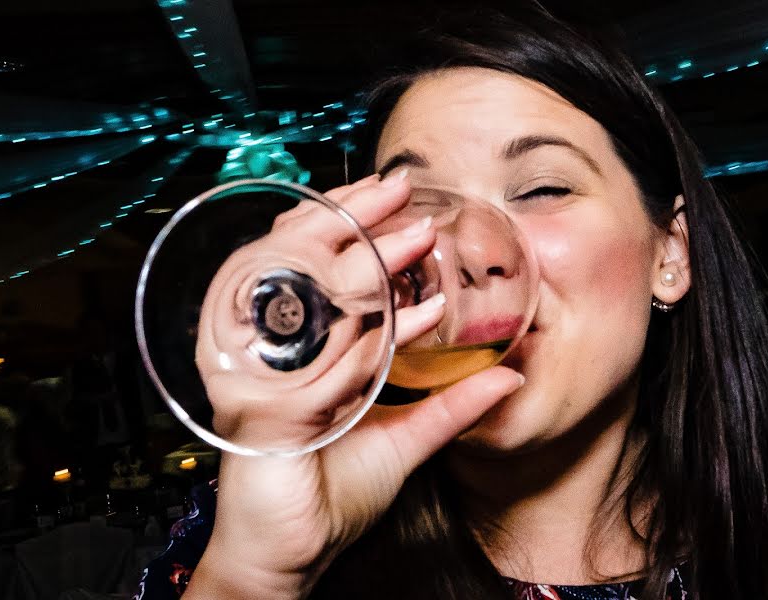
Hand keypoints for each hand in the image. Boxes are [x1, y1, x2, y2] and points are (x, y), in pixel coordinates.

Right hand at [185, 173, 524, 597]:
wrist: (289, 555)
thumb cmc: (331, 493)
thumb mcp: (404, 439)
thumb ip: (450, 406)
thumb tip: (508, 376)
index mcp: (295, 347)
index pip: (311, 263)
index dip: (349, 224)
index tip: (399, 197)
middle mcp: (268, 351)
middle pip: (296, 260)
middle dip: (351, 220)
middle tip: (400, 191)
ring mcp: (258, 376)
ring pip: (303, 298)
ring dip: (360, 264)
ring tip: (413, 238)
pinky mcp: (259, 411)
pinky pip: (317, 365)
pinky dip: (367, 341)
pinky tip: (410, 322)